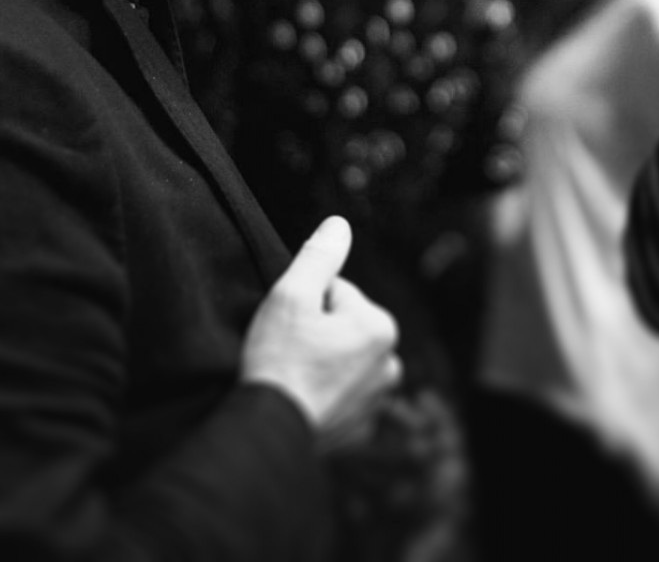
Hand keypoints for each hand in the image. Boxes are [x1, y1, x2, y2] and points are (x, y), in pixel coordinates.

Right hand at [242, 215, 401, 451]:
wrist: (268, 432)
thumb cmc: (279, 362)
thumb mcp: (292, 295)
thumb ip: (319, 256)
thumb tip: (339, 225)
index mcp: (380, 326)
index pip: (335, 294)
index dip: (304, 304)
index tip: (289, 328)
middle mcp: (389, 363)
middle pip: (341, 328)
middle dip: (315, 334)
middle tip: (287, 354)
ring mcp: (377, 399)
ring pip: (340, 361)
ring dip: (319, 364)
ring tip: (292, 378)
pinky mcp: (360, 429)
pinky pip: (338, 396)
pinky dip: (320, 395)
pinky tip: (300, 400)